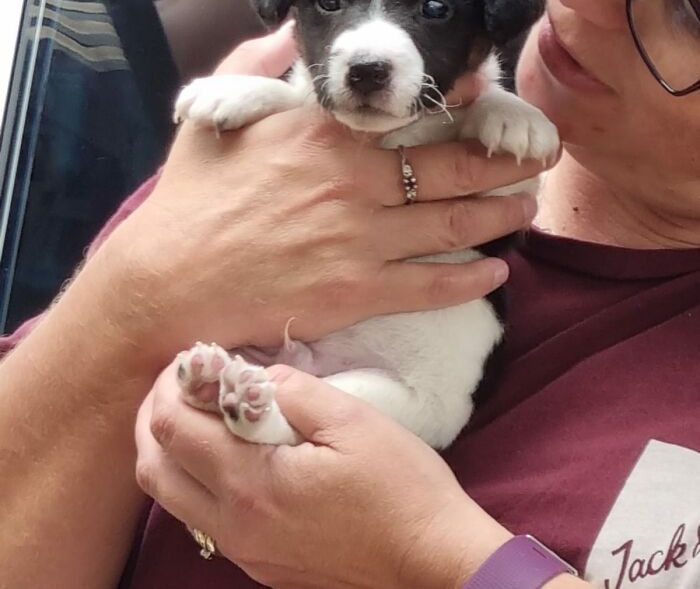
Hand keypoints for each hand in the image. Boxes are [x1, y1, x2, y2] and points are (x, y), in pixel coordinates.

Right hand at [96, 24, 548, 361]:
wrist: (167, 282)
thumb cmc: (191, 199)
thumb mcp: (217, 115)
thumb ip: (256, 64)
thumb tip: (287, 28)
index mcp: (325, 133)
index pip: (412, 115)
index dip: (462, 110)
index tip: (492, 102)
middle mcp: (355, 180)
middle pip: (450, 170)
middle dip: (502, 163)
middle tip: (537, 157)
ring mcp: (361, 239)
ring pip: (452, 225)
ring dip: (499, 216)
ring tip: (526, 208)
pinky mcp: (358, 292)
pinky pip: (430, 285)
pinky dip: (470, 279)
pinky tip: (496, 273)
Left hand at [135, 361, 511, 588]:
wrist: (431, 563)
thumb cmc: (401, 489)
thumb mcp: (353, 420)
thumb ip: (293, 391)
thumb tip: (255, 374)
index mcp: (251, 485)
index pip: (172, 428)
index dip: (172, 385)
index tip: (196, 359)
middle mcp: (234, 524)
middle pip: (154, 467)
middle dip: (156, 416)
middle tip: (186, 383)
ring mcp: (244, 551)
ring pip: (171, 497)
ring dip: (172, 449)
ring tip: (204, 412)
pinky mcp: (259, 563)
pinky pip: (202, 517)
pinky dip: (198, 477)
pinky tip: (232, 452)